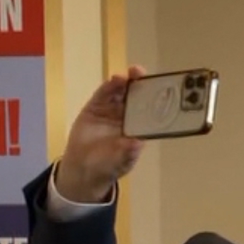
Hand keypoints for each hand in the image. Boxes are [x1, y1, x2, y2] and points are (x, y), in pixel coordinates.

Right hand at [53, 65, 148, 203]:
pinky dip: (109, 87)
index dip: (154, 100)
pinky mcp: (96, 107)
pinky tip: (115, 80)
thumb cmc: (108, 166)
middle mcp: (127, 117)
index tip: (159, 91)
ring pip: (121, 93)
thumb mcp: (120, 162)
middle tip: (143, 74)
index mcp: (139, 129)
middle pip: (136, 97)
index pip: (150, 112)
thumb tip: (137, 143)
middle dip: (141, 85)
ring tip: (130, 74)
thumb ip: (127, 153)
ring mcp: (111, 110)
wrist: (83, 168)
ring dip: (126, 82)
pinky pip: (103, 95)